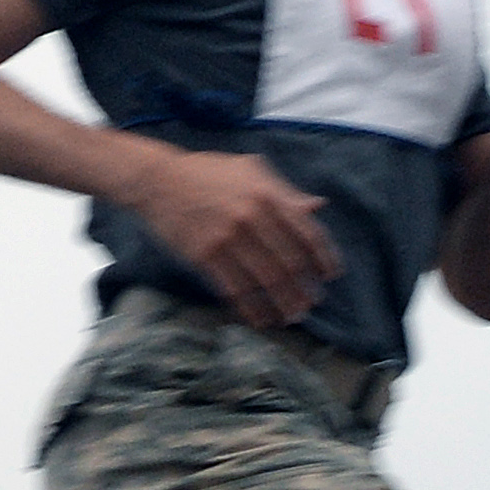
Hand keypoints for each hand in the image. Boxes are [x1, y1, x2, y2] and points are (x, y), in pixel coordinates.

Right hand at [115, 146, 340, 328]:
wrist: (158, 180)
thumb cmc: (206, 173)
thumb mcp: (250, 170)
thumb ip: (284, 190)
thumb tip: (317, 206)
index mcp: (267, 194)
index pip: (306, 231)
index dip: (323, 256)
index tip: (331, 275)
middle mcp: (251, 216)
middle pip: (288, 261)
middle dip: (304, 287)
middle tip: (312, 303)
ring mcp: (227, 238)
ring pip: (264, 279)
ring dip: (282, 302)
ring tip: (292, 317)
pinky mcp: (204, 255)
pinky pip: (233, 288)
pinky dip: (250, 307)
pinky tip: (259, 319)